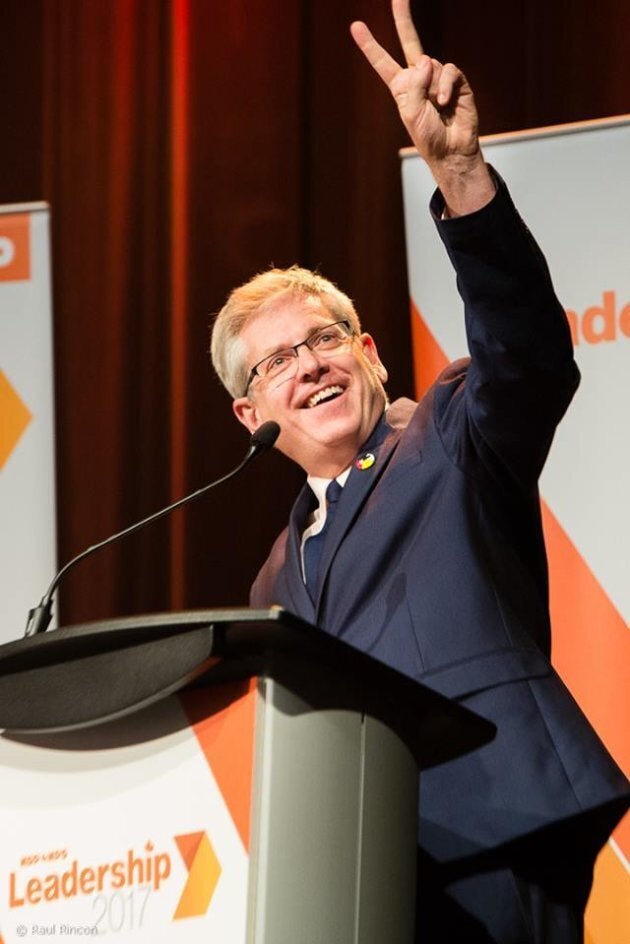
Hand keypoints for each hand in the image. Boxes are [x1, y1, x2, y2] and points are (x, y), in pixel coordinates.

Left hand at [351, 0, 493, 213]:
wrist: (452, 150)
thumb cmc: (428, 137)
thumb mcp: (411, 114)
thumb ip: (414, 86)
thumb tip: (428, 59)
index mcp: (402, 88)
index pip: (383, 63)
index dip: (370, 45)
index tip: (355, 26)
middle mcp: (419, 77)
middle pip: (410, 41)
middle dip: (403, 18)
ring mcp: (438, 77)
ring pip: (433, 64)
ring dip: (433, 87)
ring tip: (436, 108)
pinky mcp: (456, 81)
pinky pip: (449, 71)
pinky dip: (445, 86)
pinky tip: (444, 103)